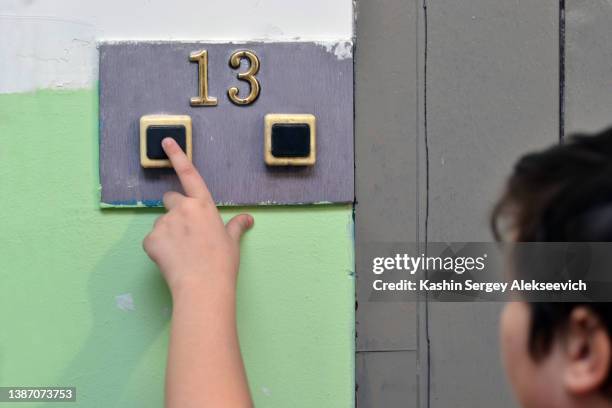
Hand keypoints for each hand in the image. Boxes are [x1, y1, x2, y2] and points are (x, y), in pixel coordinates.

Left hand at [143, 138, 253, 295]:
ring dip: (167, 233)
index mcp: (203, 205)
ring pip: (161, 223)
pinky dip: (158, 249)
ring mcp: (165, 223)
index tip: (166, 141)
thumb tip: (248, 219)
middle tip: (184, 231)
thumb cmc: (222, 263)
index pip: (189, 174)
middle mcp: (182, 208)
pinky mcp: (151, 239)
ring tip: (181, 253)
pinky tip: (171, 261)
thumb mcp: (232, 242)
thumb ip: (236, 226)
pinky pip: (152, 241)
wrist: (202, 285)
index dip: (177, 156)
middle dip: (174, 210)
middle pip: (170, 199)